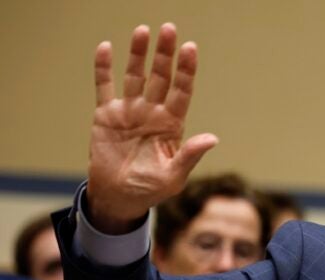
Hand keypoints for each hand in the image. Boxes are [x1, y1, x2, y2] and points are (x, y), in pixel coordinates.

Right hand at [88, 23, 217, 233]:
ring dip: (138, 54)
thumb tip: (212, 138)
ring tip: (143, 30)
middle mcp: (153, 112)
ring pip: (134, 75)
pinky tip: (105, 48)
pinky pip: (104, 87)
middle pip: (161, 76)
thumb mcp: (174, 177)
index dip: (186, 70)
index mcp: (172, 124)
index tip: (190, 48)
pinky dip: (104, 68)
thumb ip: (190, 155)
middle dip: (165, 54)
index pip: (182, 91)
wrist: (120, 197)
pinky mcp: (106, 115)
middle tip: (169, 29)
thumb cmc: (151, 188)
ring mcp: (130, 111)